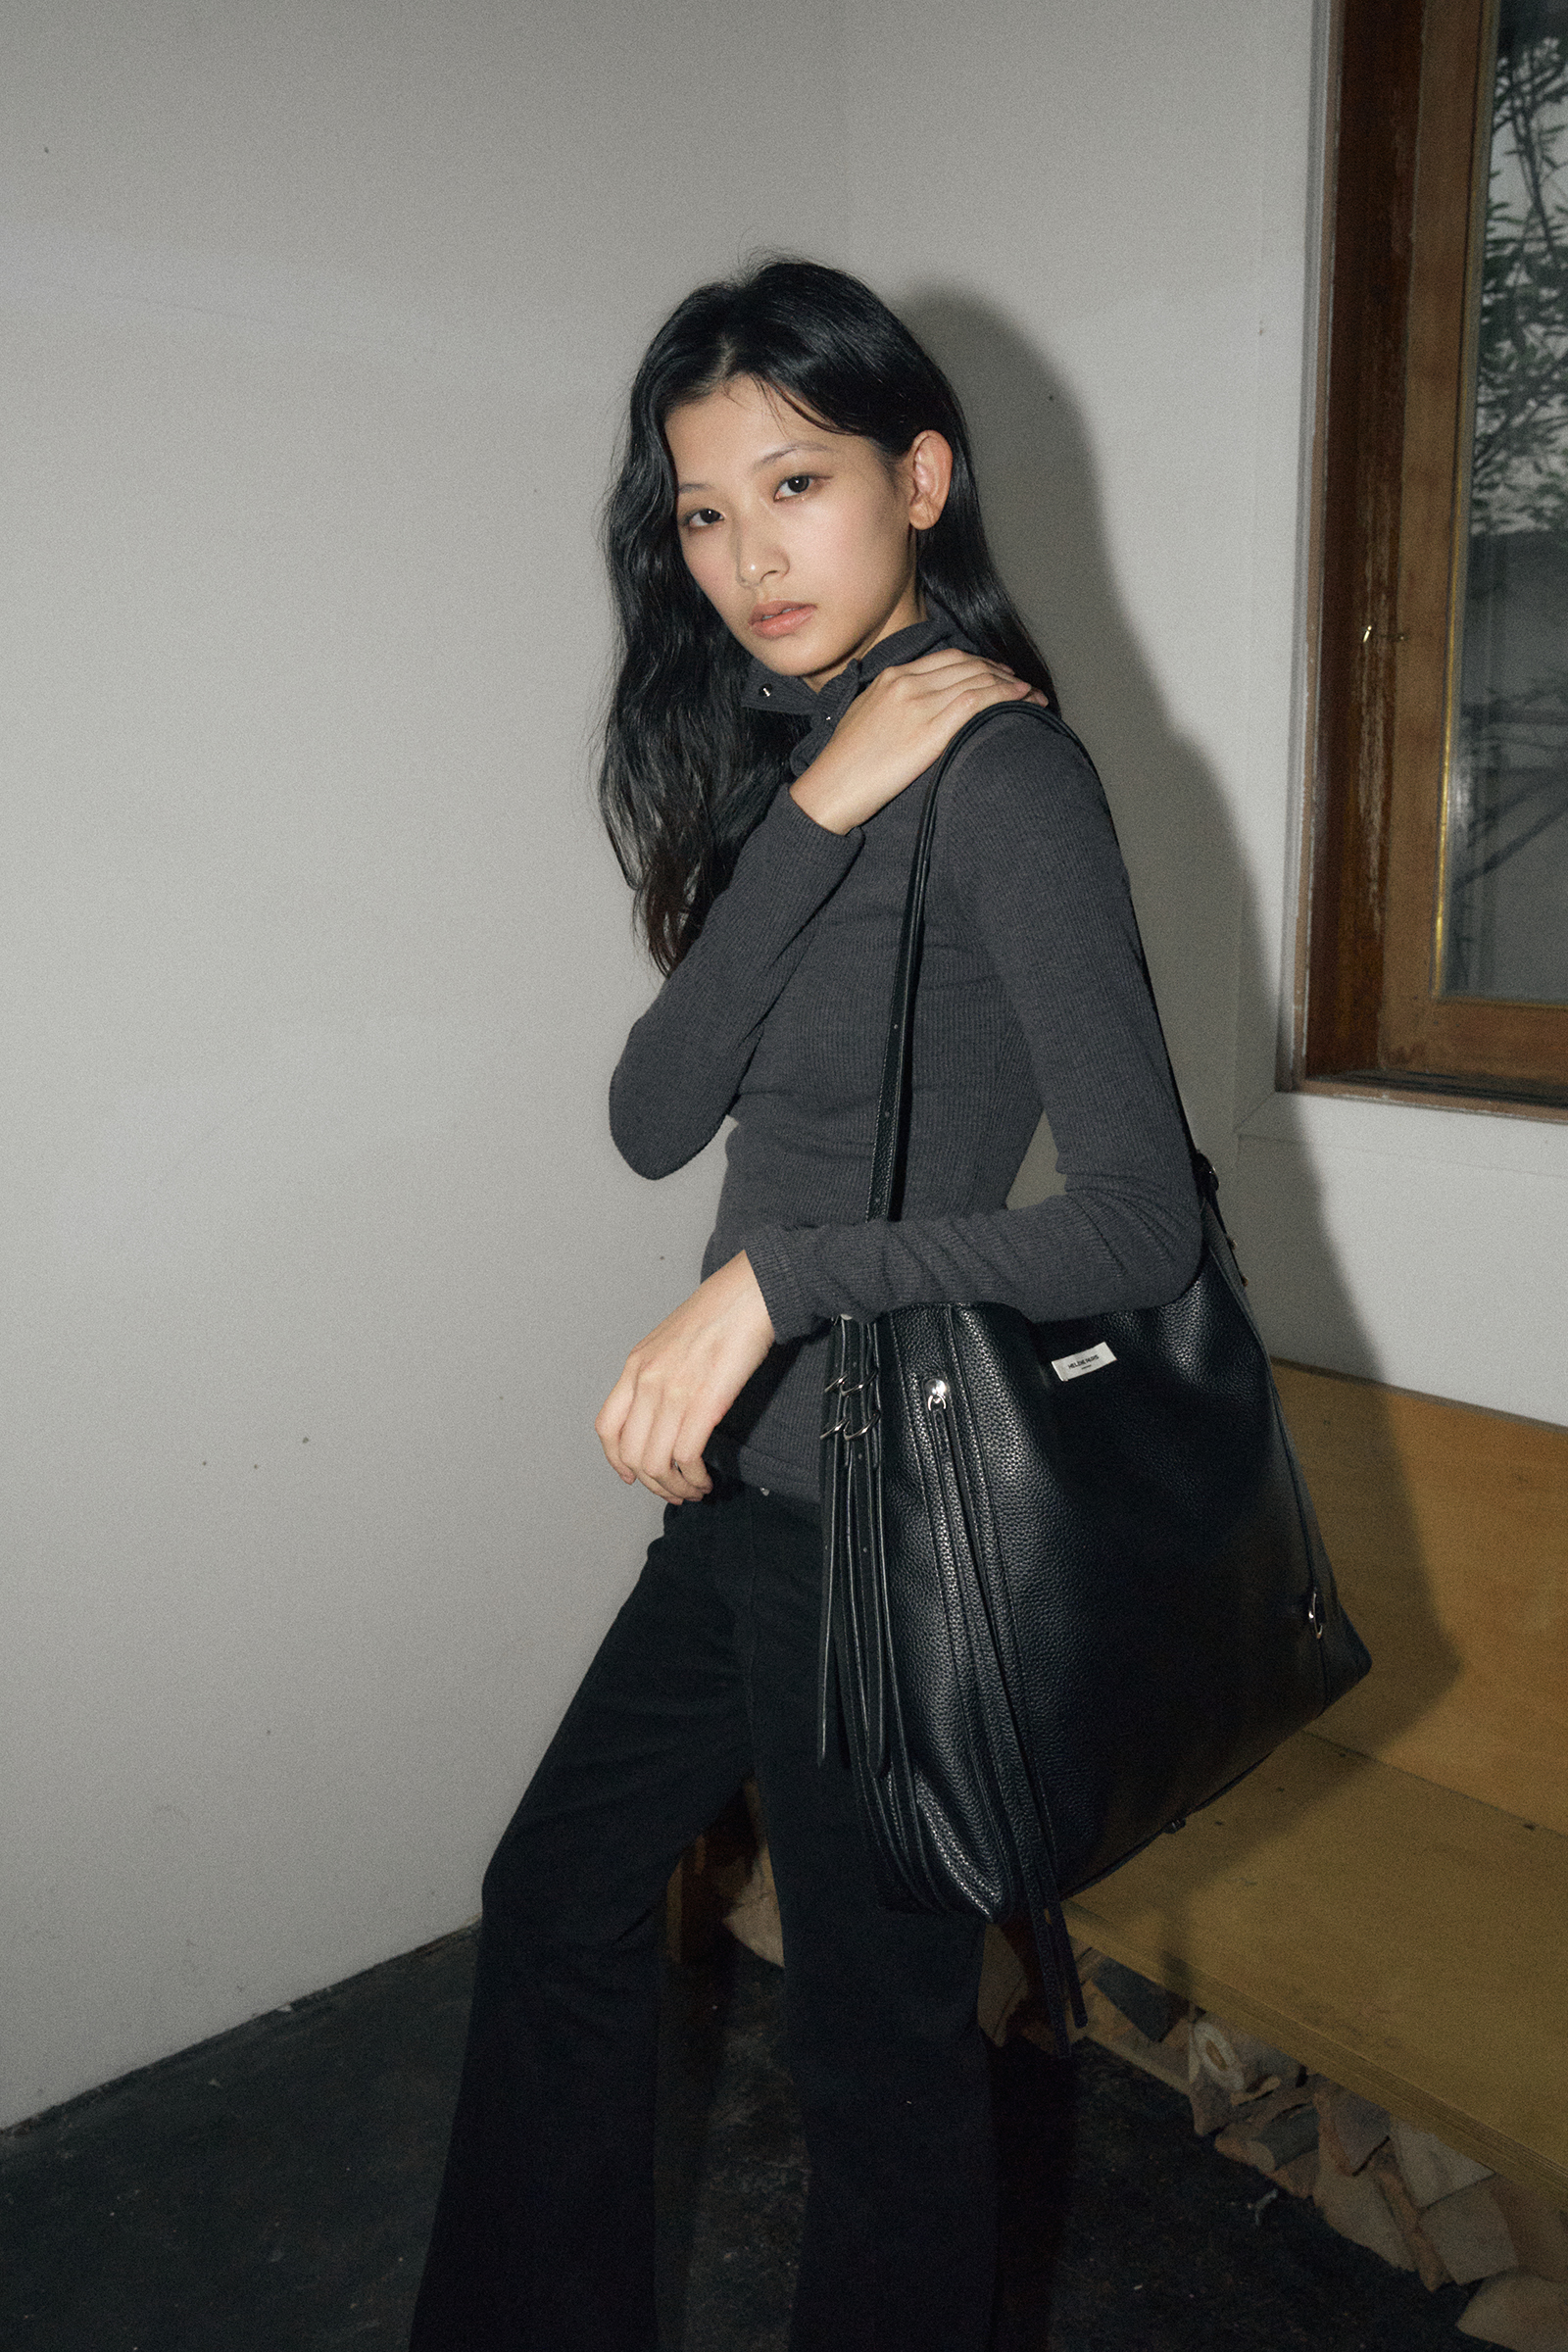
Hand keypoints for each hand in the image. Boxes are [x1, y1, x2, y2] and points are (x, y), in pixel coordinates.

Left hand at [595, 1252, 775, 1504]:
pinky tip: (706, 1479)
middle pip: (631, 1453)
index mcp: (635, 1366)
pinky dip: (694, 1478)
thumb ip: (657, 1374)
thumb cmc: (719, 1312)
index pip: (607, 1427)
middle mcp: (647, 1381)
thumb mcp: (669, 1341)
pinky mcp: (704, 1402)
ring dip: (674, 1487)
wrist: (749, 1292)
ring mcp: (673, 1392)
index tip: (632, 1476)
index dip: (616, 1460)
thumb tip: (661, 1411)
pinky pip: (686, 1456)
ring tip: (693, 1490)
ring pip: (657, 1462)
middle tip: (673, 1491)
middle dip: (652, 1483)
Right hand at [789, 648, 1047, 835]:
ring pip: (979, 680)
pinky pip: (977, 702)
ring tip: (1032, 697)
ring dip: (1012, 686)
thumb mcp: (864, 717)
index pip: (948, 659)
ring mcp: (919, 704)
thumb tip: (909, 707)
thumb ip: (889, 702)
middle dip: (1001, 673)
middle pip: (968, 665)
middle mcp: (907, 683)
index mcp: (891, 677)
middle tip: (1022, 686)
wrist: (831, 788)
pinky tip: (1023, 702)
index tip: (998, 676)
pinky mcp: (930, 730)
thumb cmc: (844, 764)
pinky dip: (1006, 697)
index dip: (980, 664)